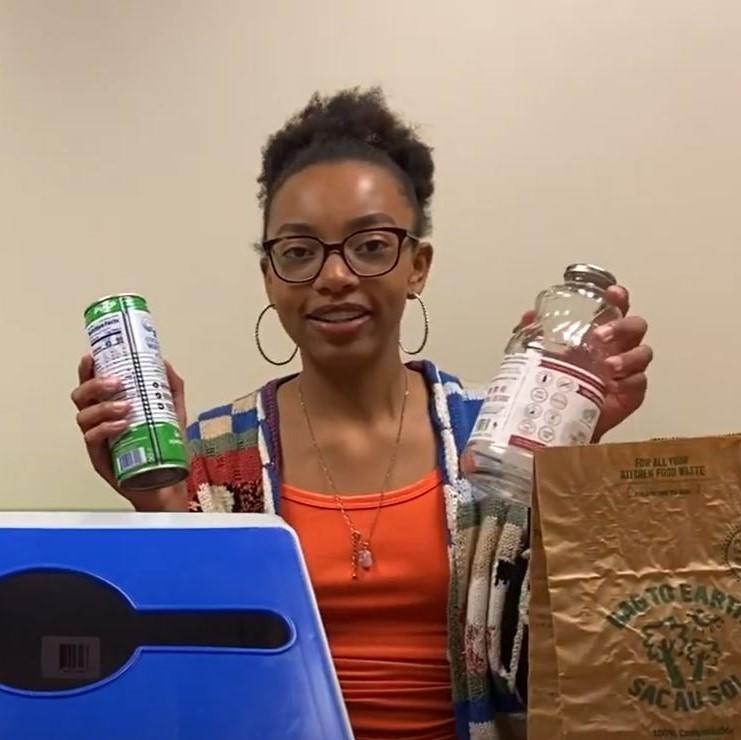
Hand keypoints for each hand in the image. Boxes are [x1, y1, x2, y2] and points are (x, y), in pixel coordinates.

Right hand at [71, 355, 187, 507]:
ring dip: (103, 407)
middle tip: (117, 382)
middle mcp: (100, 421)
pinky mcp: (99, 457)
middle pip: (81, 396)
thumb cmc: (165, 447)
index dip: (87, 370)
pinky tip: (122, 425)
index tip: (93, 357)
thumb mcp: (174, 413)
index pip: (92, 385)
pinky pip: (92, 439)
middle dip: (94, 385)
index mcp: (111, 407)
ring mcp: (98, 439)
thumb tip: (165, 363)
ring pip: (83, 416)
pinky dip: (106, 428)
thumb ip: (171, 388)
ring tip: (126, 407)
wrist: (168, 481)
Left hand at [518, 285, 651, 440]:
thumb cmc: (557, 381)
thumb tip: (529, 316)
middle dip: (622, 326)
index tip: (612, 293)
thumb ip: (534, 333)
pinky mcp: (632, 393)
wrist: (559, 419)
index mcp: (601, 332)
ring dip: (628, 357)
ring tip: (608, 366)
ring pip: (643, 353)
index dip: (619, 297)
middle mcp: (619, 347)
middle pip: (636, 326)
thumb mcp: (540, 354)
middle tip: (599, 336)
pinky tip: (613, 386)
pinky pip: (640, 382)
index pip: (616, 308)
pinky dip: (629, 383)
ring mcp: (628, 370)